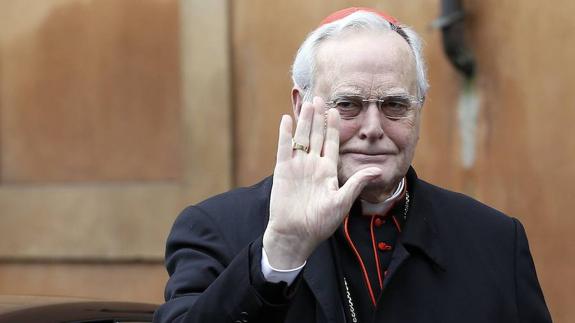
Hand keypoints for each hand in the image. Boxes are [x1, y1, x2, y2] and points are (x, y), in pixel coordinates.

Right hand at [263, 97, 381, 268]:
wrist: (295, 235)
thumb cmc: (320, 223)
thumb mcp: (342, 202)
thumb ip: (356, 183)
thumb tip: (378, 170)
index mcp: (328, 171)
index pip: (333, 143)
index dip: (335, 127)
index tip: (337, 110)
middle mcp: (313, 165)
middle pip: (317, 135)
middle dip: (319, 117)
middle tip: (321, 97)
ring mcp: (297, 166)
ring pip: (302, 138)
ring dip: (305, 121)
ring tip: (308, 103)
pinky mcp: (283, 170)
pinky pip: (284, 148)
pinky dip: (285, 133)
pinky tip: (287, 119)